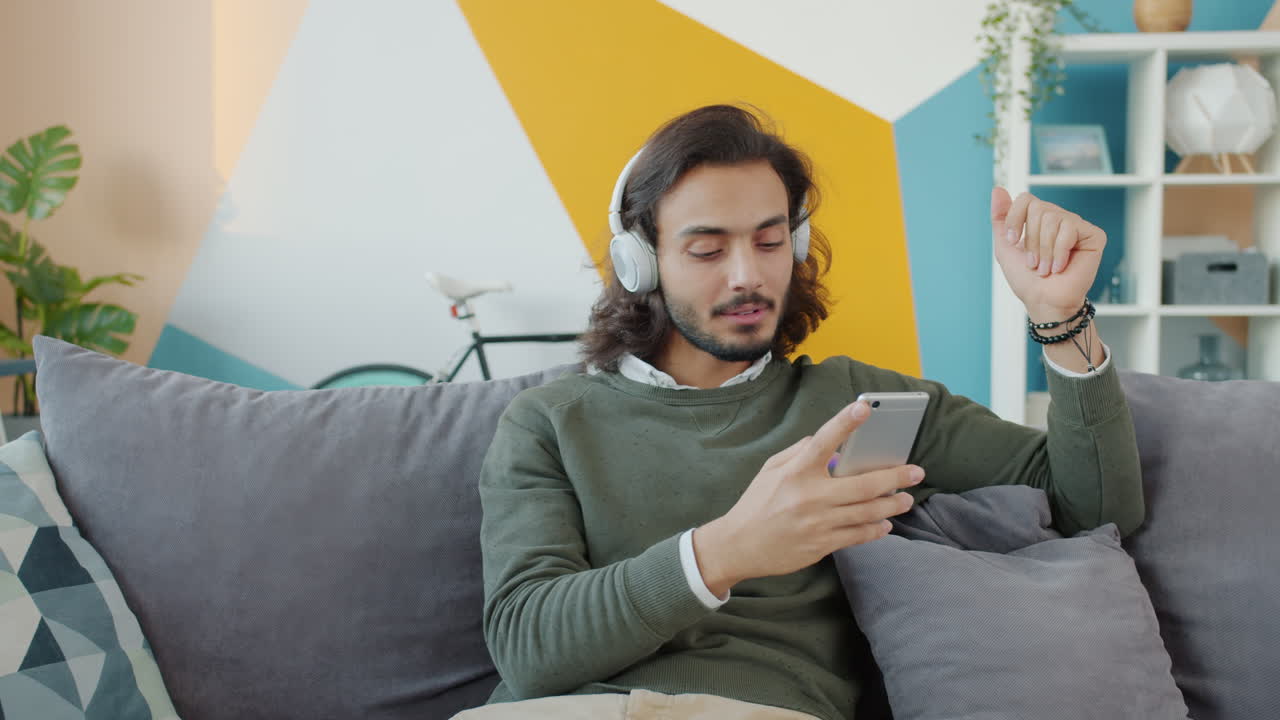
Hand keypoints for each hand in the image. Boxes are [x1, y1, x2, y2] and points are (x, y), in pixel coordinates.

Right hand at [692, 401, 924, 597]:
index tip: (864, 407)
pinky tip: (885, 523)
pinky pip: (858, 536)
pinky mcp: (821, 545)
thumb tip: (830, 444)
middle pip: (863, 484)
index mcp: (795, 472)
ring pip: (867, 512)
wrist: (738, 546)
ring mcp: (818, 523)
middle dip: (895, 477)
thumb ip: (798, 452)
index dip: (845, 422)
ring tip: (907, 498)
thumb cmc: (756, 504)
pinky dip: (875, 529)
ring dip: (892, 504)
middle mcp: (809, 496)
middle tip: (917, 471)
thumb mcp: (770, 470)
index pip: (823, 441)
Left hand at [991, 187, 1105, 319]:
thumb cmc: (1026, 279)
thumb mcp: (1005, 246)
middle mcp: (1059, 218)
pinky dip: (1059, 251)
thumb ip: (1001, 218)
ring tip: (1046, 268)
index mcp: (1039, 219)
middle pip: (1039, 208)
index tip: (1013, 241)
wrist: (1044, 300)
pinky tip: (1061, 267)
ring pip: (1052, 218)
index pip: (1026, 199)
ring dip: (1044, 250)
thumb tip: (998, 189)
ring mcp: (1077, 225)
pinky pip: (1069, 229)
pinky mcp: (1093, 235)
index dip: (1016, 219)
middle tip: (1034, 262)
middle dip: (1031, 240)